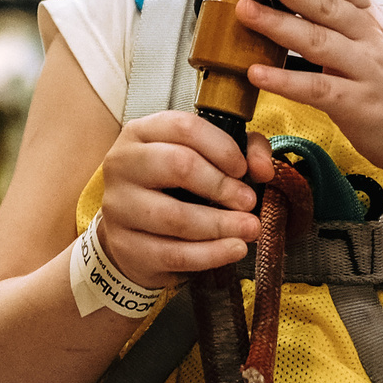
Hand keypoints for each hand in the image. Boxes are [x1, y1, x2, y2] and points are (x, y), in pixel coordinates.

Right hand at [97, 110, 270, 289]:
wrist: (132, 230)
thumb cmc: (173, 186)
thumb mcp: (204, 156)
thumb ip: (244, 150)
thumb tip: (263, 169)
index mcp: (141, 132)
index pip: (183, 127)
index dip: (221, 147)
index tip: (244, 168)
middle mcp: (123, 164)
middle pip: (178, 165)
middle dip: (222, 186)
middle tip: (249, 202)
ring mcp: (118, 206)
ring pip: (175, 217)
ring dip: (221, 225)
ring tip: (250, 229)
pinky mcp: (125, 245)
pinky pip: (172, 253)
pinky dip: (210, 254)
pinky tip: (233, 249)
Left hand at [239, 0, 382, 179]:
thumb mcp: (376, 44)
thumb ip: (342, 22)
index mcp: (373, 22)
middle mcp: (370, 42)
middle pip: (329, 8)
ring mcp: (365, 73)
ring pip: (319, 42)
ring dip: (279, 25)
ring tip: (247, 12)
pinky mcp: (356, 106)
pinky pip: (315, 88)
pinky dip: (284, 80)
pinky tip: (257, 72)